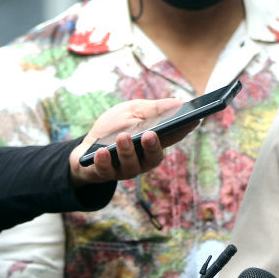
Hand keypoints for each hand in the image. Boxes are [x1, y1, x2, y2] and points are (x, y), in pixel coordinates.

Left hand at [70, 98, 194, 184]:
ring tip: (122, 137)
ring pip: (131, 165)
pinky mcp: (105, 173)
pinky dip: (104, 161)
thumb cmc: (113, 127)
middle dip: (153, 147)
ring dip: (127, 151)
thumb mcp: (132, 111)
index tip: (193, 120)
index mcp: (154, 142)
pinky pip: (106, 171)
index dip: (184, 129)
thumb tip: (179, 103)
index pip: (173, 137)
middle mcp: (143, 159)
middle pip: (154, 157)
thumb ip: (153, 109)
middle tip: (150, 134)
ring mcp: (125, 168)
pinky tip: (101, 151)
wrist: (85, 147)